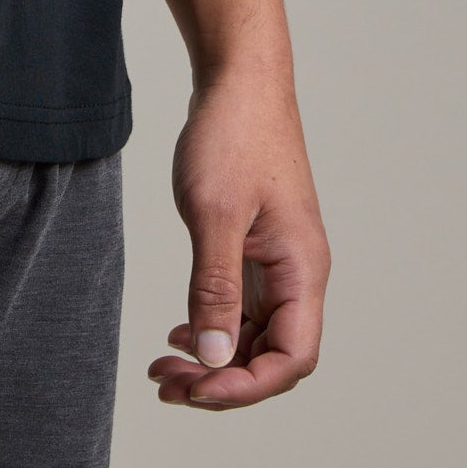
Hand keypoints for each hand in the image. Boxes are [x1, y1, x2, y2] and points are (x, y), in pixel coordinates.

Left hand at [148, 69, 328, 409]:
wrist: (238, 80)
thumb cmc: (233, 136)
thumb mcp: (215, 215)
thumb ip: (215, 289)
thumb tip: (215, 359)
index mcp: (302, 270)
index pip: (290, 359)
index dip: (243, 387)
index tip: (192, 387)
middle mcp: (297, 274)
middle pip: (273, 356)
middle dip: (221, 380)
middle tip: (165, 382)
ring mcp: (278, 262)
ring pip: (255, 336)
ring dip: (214, 358)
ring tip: (164, 366)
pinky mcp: (257, 248)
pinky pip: (243, 308)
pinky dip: (214, 327)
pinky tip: (181, 331)